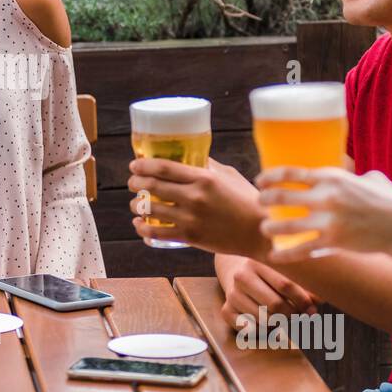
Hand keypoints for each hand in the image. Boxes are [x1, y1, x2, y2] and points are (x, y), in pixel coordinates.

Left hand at [127, 157, 268, 256]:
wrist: (259, 232)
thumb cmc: (247, 200)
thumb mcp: (229, 175)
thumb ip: (208, 165)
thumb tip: (191, 154)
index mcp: (204, 178)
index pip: (163, 167)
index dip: (143, 165)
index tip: (134, 165)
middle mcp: (194, 197)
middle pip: (152, 186)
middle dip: (135, 183)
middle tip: (131, 183)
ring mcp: (191, 218)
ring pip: (150, 210)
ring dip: (136, 206)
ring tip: (135, 204)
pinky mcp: (190, 237)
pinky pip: (157, 233)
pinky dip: (143, 229)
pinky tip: (139, 225)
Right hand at [218, 256, 318, 329]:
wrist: (235, 268)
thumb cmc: (269, 272)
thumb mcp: (284, 271)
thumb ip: (304, 285)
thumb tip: (320, 302)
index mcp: (258, 261)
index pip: (286, 285)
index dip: (303, 301)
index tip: (313, 309)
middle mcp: (242, 276)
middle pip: (275, 305)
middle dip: (293, 315)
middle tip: (301, 317)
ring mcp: (232, 294)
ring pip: (264, 320)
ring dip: (279, 324)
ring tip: (284, 318)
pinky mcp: (225, 310)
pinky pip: (249, 330)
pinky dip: (262, 331)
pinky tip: (268, 324)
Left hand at [256, 167, 391, 263]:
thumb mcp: (371, 179)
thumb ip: (352, 176)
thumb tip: (347, 174)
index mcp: (333, 177)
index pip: (291, 173)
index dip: (271, 177)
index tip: (260, 181)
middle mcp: (326, 197)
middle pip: (282, 197)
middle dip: (265, 201)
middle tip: (260, 203)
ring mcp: (328, 220)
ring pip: (287, 225)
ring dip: (271, 228)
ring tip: (265, 229)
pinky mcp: (333, 242)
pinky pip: (302, 249)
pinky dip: (285, 254)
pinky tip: (274, 256)